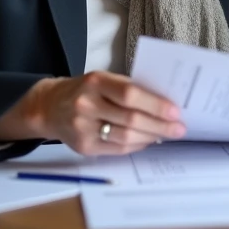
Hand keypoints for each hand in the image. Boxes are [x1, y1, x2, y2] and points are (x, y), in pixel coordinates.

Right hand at [0, 72, 185, 155]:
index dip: (155, 104)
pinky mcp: (83, 147)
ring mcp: (83, 128)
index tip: (175, 111)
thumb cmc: (85, 90)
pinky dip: (137, 145)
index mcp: (95, 82)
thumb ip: (128, 88)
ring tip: (167, 134)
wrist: (49, 107)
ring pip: (125, 137)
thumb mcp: (103, 79)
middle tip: (179, 128)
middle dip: (160, 125)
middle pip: (130, 119)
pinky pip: (117, 149)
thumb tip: (164, 103)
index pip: (130, 94)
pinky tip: (148, 140)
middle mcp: (87, 105)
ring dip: (151, 137)